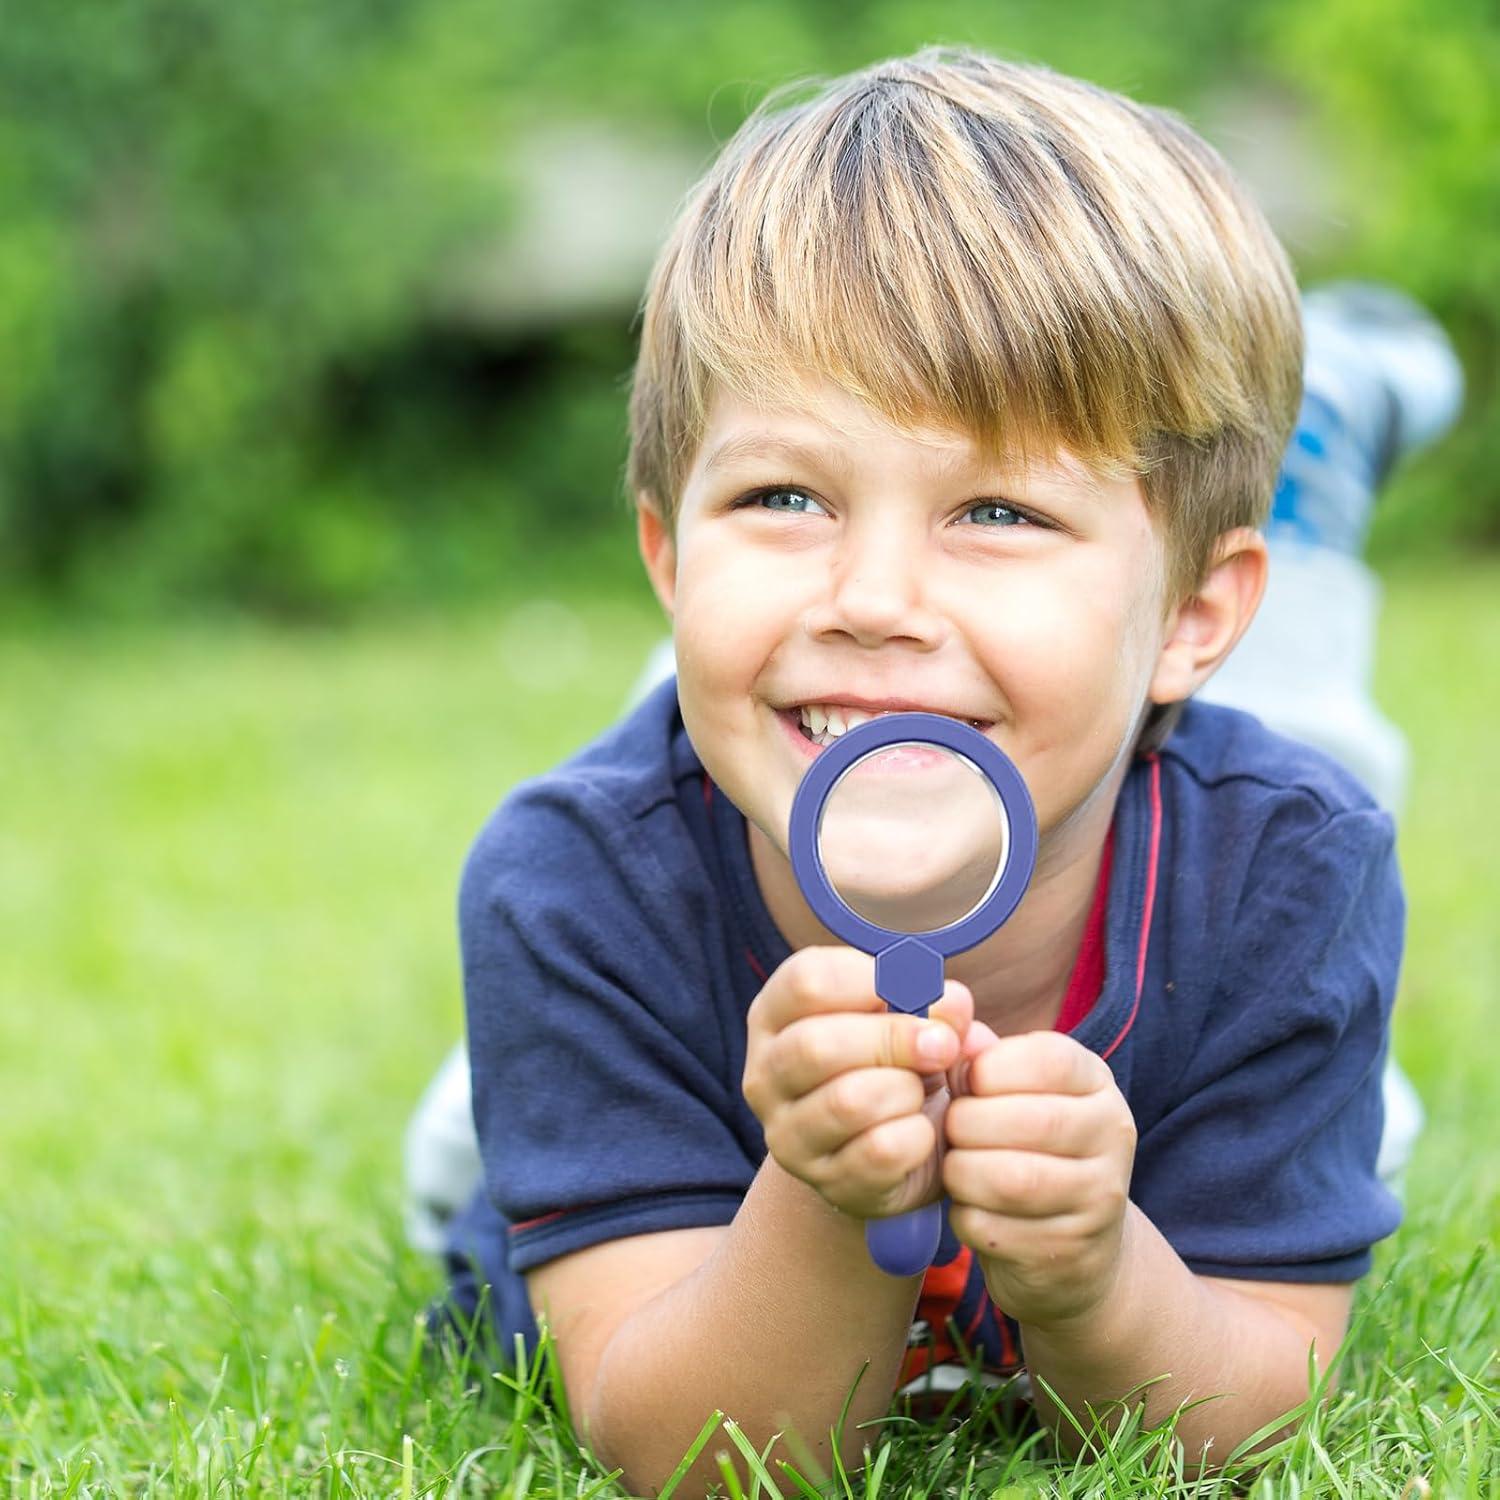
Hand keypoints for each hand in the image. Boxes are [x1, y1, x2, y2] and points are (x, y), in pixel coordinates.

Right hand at [742, 946, 974, 1218]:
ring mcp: (787, 1134)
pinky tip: (922, 1131)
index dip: (869, 980)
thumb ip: (934, 1006)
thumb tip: (951, 1004)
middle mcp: (765, 1074)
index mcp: (775, 1015)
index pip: (805, 981)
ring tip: (921, 1091)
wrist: (891, 1151)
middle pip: (816, 1045)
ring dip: (905, 1090)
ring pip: (848, 1101)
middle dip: (894, 1039)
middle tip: (943, 1044)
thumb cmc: (896, 1064)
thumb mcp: (912, 1021)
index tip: (915, 988)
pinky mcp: (825, 1181)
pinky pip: (880, 1152)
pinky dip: (918, 1137)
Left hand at [942, 1030, 1136, 1328]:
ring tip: (956, 1167)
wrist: (1070, 1247)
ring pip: (1013, 1179)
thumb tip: (941, 1007)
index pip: (1048, 1059)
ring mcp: (1099, 1198)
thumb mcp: (1005, 1092)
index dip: (990, 1069)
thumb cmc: (1020, 1146)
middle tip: (951, 1131)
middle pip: (1029, 1121)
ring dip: (963, 1171)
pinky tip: (970, 1208)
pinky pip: (996, 1229)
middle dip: (966, 1124)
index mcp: (1096, 1083)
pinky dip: (966, 1217)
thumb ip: (974, 1050)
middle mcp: (1112, 1135)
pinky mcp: (1070, 1252)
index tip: (967, 1083)